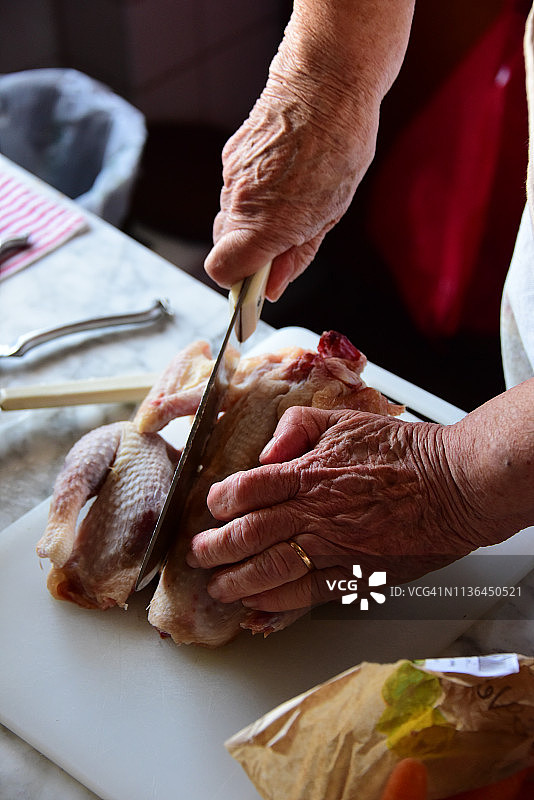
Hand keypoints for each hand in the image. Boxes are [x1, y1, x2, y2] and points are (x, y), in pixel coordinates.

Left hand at [187, 406, 485, 612]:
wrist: (455, 486)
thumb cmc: (405, 452)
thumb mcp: (346, 419)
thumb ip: (298, 427)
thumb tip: (266, 452)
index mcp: (308, 473)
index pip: (246, 489)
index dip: (220, 501)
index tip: (211, 508)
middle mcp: (314, 514)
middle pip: (248, 535)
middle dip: (215, 549)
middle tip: (199, 556)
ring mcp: (334, 548)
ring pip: (270, 571)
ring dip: (238, 583)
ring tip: (219, 589)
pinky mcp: (356, 574)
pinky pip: (307, 596)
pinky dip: (277, 607)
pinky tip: (258, 612)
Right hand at [203, 14, 384, 300]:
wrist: (327, 79)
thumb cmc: (339, 145)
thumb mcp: (328, 214)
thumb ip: (295, 255)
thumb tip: (273, 287)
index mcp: (265, 222)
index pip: (221, 270)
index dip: (239, 282)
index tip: (259, 283)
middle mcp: (238, 200)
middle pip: (225, 247)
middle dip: (252, 253)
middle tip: (286, 241)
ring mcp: (230, 175)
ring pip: (230, 218)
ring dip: (255, 222)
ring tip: (294, 199)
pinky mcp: (231, 153)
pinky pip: (235, 190)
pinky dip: (254, 194)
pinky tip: (284, 175)